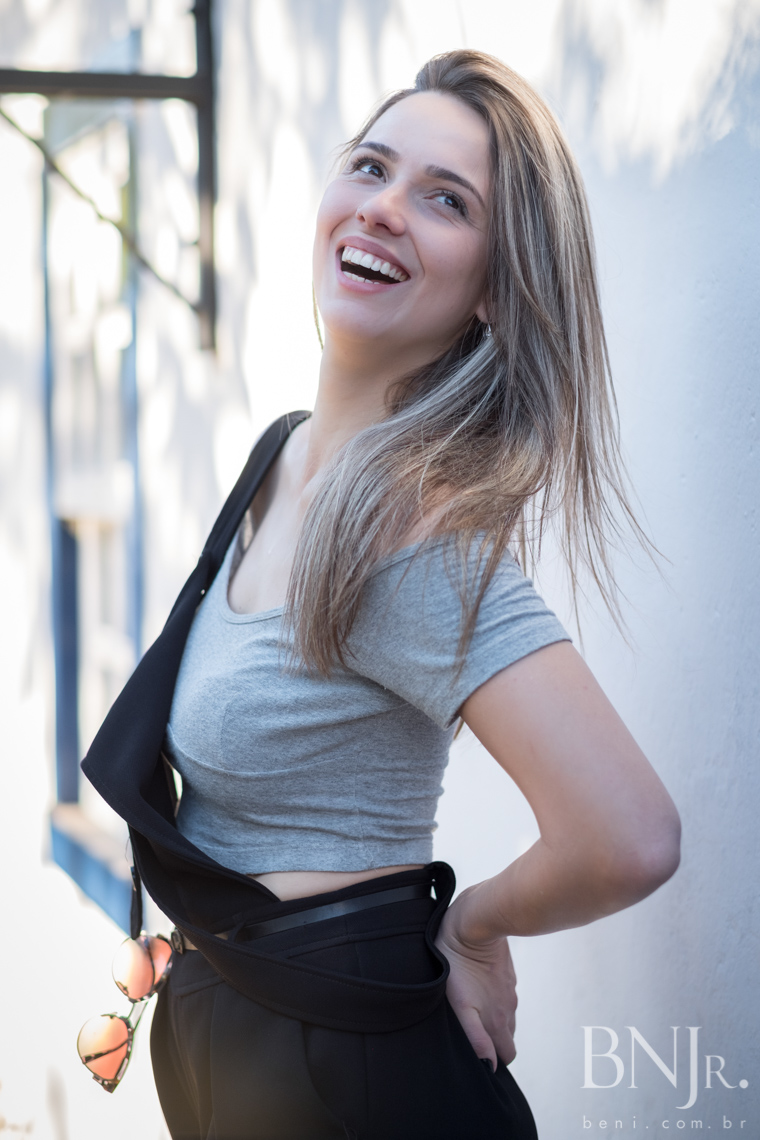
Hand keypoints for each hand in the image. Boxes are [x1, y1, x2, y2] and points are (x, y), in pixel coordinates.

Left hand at [434, 886, 516, 1070]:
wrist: (474, 923)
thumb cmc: (459, 964)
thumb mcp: (461, 1005)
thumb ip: (475, 1036)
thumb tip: (489, 1064)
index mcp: (498, 1020)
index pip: (506, 1055)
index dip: (494, 1060)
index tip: (478, 1055)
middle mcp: (508, 1007)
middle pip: (507, 1037)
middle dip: (495, 1043)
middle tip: (472, 1035)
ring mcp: (508, 989)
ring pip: (505, 1014)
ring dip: (493, 1018)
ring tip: (471, 1010)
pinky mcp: (506, 973)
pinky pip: (503, 993)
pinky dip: (493, 998)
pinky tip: (476, 988)